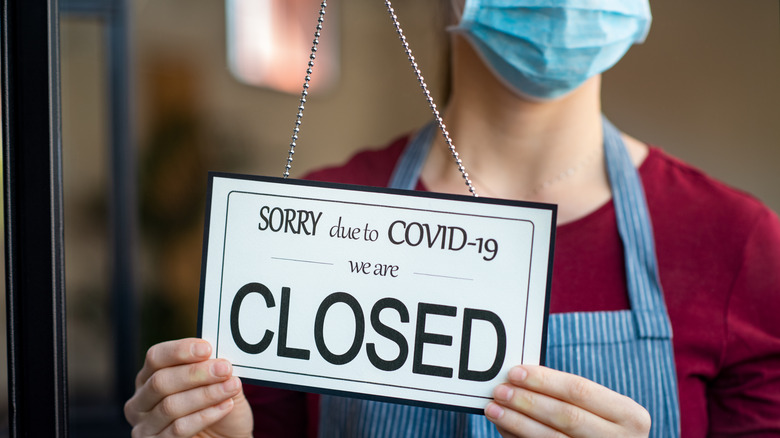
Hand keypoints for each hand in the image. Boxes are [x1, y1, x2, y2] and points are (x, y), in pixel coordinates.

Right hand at [124, 338, 253, 436]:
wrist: (224, 437)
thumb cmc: (217, 407)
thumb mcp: (217, 383)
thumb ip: (213, 369)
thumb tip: (218, 357)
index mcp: (149, 377)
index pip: (156, 357)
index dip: (180, 351)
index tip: (207, 348)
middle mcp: (140, 401)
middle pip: (161, 381)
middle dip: (196, 373)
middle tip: (224, 369)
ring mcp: (145, 426)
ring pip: (170, 406)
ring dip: (206, 394)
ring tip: (231, 387)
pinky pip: (178, 429)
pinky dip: (205, 416)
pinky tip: (225, 406)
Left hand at [485, 365, 650, 437]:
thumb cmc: (603, 427)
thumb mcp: (603, 410)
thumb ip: (571, 396)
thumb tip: (520, 378)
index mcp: (631, 416)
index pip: (580, 391)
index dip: (544, 381)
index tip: (515, 372)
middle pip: (565, 416)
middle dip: (528, 401)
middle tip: (500, 390)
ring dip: (517, 423)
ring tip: (494, 409)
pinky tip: (504, 429)